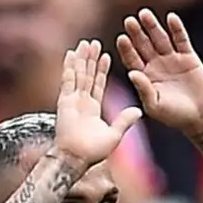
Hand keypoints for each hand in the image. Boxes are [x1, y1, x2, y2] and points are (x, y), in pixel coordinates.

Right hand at [53, 39, 141, 166]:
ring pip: (78, 74)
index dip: (102, 70)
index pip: (98, 84)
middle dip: (91, 59)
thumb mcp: (115, 135)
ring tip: (85, 43)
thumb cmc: (93, 152)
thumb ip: (124, 121)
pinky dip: (69, 67)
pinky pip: (68, 80)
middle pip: (87, 75)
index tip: (106, 56)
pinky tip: (72, 54)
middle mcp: (81, 102)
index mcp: (92, 109)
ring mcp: (72, 101)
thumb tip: (138, 110)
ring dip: (82, 59)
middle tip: (94, 43)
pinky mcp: (65, 101)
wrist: (76, 159)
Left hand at [116, 9, 202, 133]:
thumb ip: (143, 89)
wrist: (201, 118)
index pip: (132, 59)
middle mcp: (156, 65)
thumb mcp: (155, 105)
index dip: (127, 49)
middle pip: (144, 45)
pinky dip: (177, 29)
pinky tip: (171, 18)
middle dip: (136, 33)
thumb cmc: (174, 115)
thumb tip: (132, 73)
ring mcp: (172, 59)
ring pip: (160, 39)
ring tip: (144, 14)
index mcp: (144, 76)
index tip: (121, 38)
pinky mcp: (189, 57)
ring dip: (153, 26)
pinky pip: (181, 40)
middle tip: (129, 21)